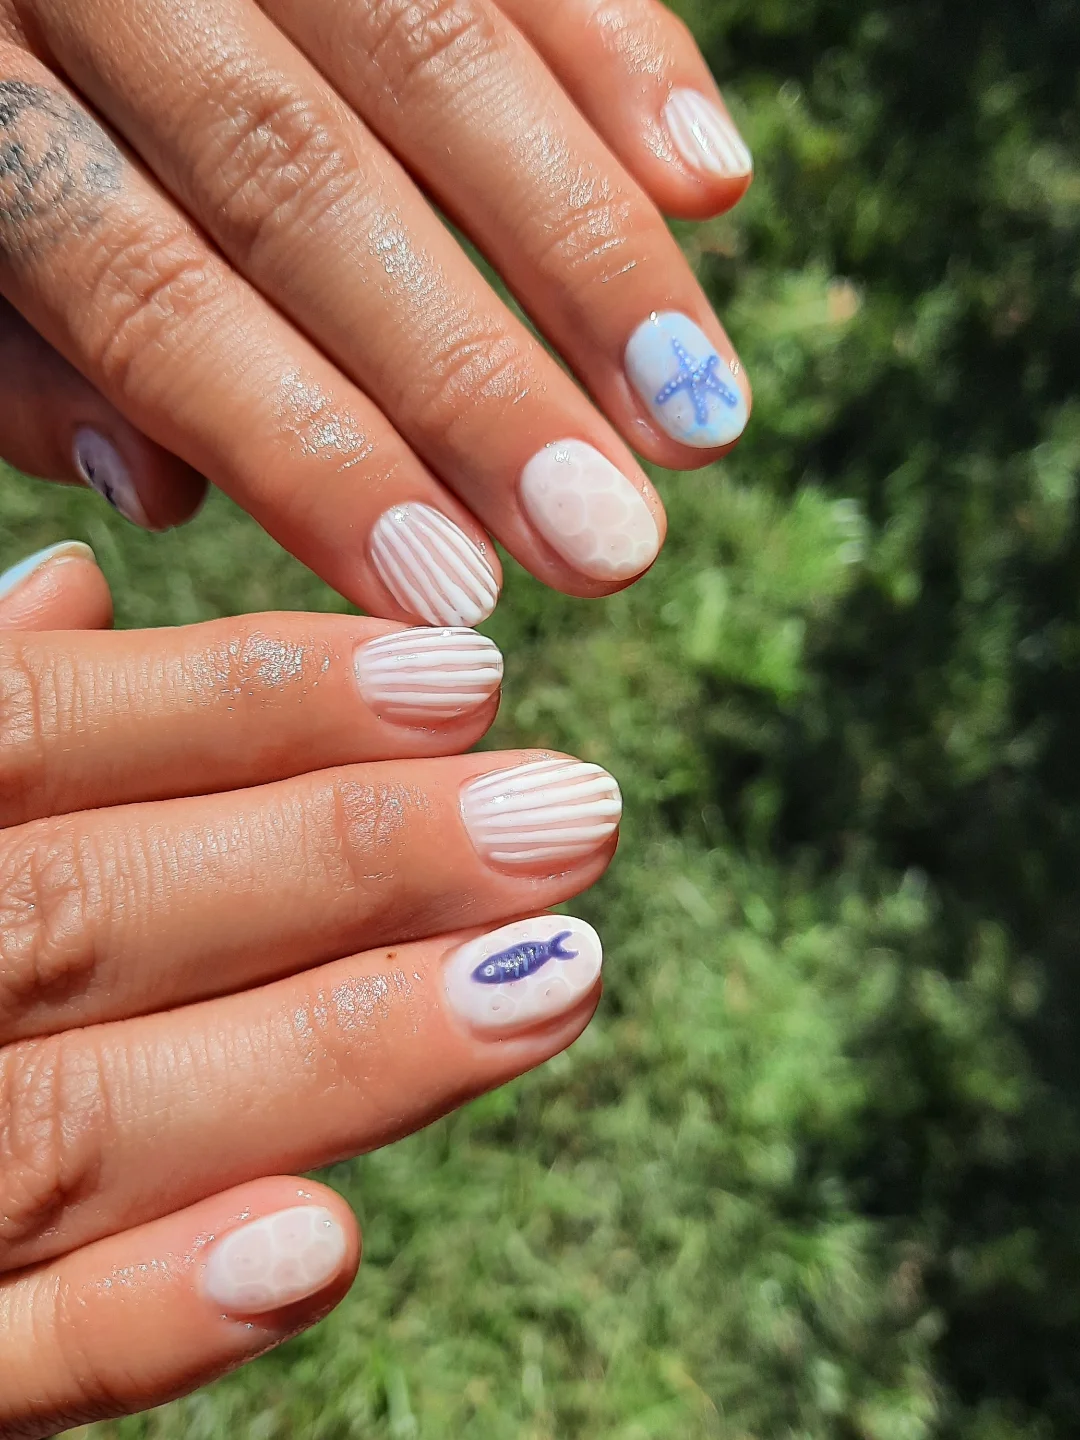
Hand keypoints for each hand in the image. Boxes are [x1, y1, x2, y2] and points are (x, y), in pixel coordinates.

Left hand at [0, 0, 751, 622]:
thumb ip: (25, 362)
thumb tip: (160, 488)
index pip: (147, 292)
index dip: (307, 453)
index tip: (447, 592)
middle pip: (301, 185)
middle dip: (473, 382)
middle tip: (608, 546)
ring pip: (433, 54)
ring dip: (587, 253)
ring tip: (700, 419)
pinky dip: (619, 55)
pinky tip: (710, 182)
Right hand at [0, 541, 620, 1435]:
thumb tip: (74, 586)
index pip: (33, 732)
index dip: (249, 698)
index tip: (466, 672)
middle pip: (90, 913)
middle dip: (344, 858)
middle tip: (575, 811)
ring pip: (78, 1120)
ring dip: (327, 1058)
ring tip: (555, 979)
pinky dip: (143, 1314)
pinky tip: (323, 1249)